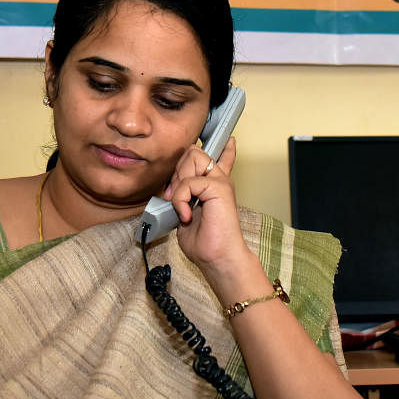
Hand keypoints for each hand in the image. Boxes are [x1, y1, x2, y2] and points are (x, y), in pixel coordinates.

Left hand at [163, 136, 247, 273]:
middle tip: (177, 199)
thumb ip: (182, 197)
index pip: (221, 158)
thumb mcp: (185, 214)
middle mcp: (220, 180)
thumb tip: (170, 189)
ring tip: (183, 205)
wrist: (218, 259)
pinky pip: (188, 182)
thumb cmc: (205, 243)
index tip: (229, 140)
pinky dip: (180, 200)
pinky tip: (186, 215)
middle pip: (193, 152)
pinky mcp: (218, 188)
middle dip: (177, 172)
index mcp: (215, 186)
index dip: (223, 147)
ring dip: (179, 182)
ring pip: (191, 157)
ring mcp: (220, 181)